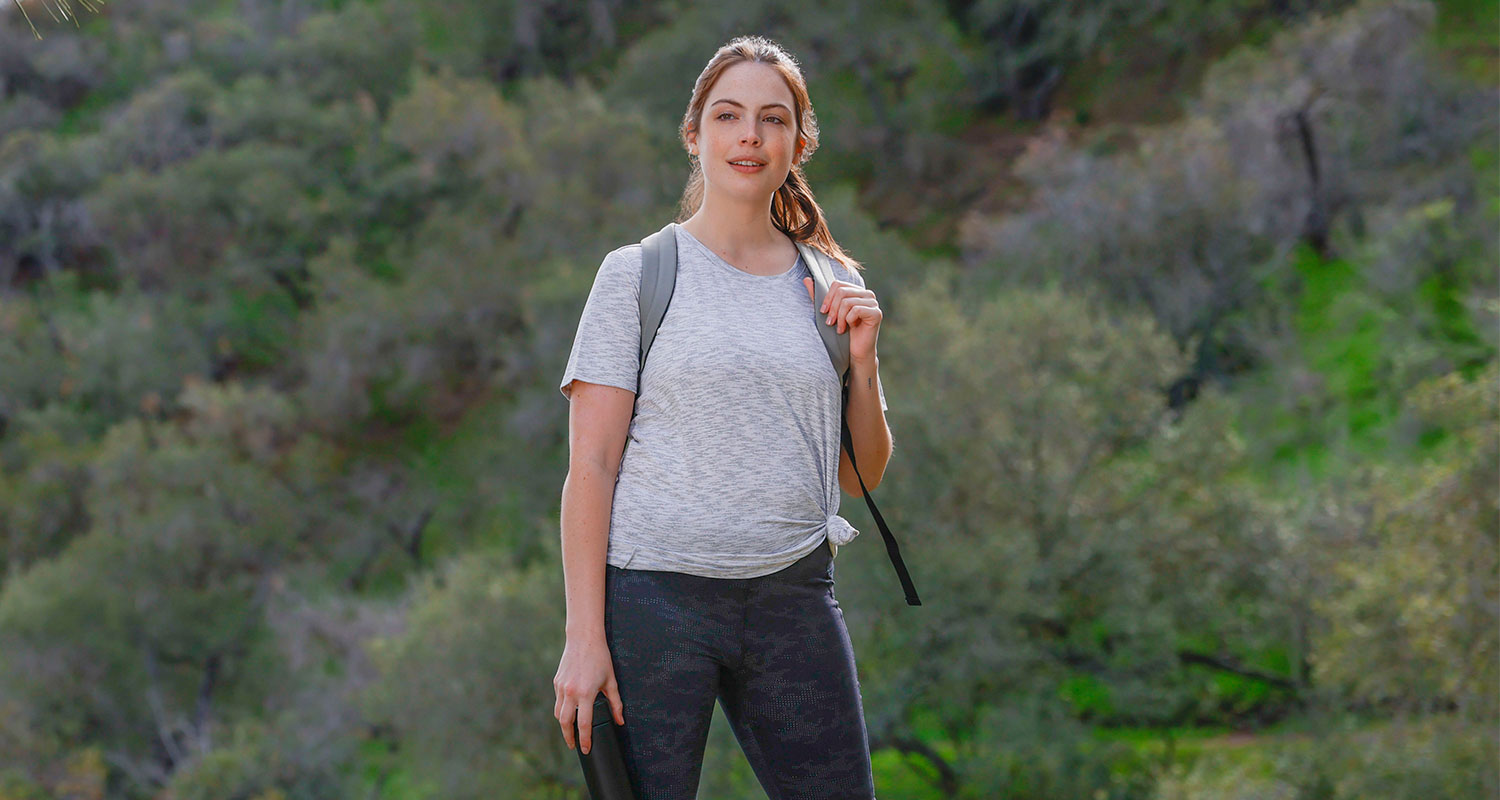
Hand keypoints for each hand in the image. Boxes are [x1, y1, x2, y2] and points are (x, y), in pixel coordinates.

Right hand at [553, 635, 624, 754]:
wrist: (584, 639)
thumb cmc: (600, 658)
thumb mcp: (611, 681)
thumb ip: (616, 703)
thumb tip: (620, 720)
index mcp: (586, 693)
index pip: (583, 724)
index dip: (585, 739)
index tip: (585, 749)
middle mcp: (570, 692)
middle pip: (565, 723)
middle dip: (568, 737)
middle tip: (574, 745)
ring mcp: (561, 687)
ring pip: (558, 713)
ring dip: (563, 725)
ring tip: (570, 732)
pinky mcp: (557, 682)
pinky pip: (558, 701)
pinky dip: (562, 709)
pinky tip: (568, 712)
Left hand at [804, 277, 881, 363]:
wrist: (855, 351)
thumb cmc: (842, 331)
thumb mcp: (828, 312)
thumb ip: (818, 296)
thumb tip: (806, 279)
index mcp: (856, 291)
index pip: (838, 284)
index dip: (828, 298)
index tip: (823, 312)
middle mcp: (867, 294)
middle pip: (841, 292)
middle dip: (832, 309)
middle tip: (830, 322)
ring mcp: (873, 303)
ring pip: (847, 302)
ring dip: (840, 318)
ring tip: (839, 328)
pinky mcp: (876, 313)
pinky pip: (856, 310)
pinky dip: (849, 320)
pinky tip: (850, 328)